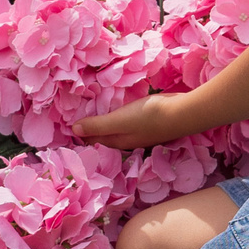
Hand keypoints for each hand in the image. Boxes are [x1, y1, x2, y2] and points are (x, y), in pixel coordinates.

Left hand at [72, 94, 190, 150]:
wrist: (183, 113)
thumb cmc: (150, 117)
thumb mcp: (120, 120)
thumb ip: (98, 125)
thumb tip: (73, 130)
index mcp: (117, 142)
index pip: (92, 140)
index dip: (79, 134)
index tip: (65, 125)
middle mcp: (126, 140)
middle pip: (102, 137)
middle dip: (88, 130)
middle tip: (73, 117)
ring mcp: (138, 132)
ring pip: (114, 129)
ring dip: (102, 122)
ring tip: (90, 112)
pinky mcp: (147, 121)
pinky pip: (125, 121)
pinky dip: (116, 116)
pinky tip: (116, 107)